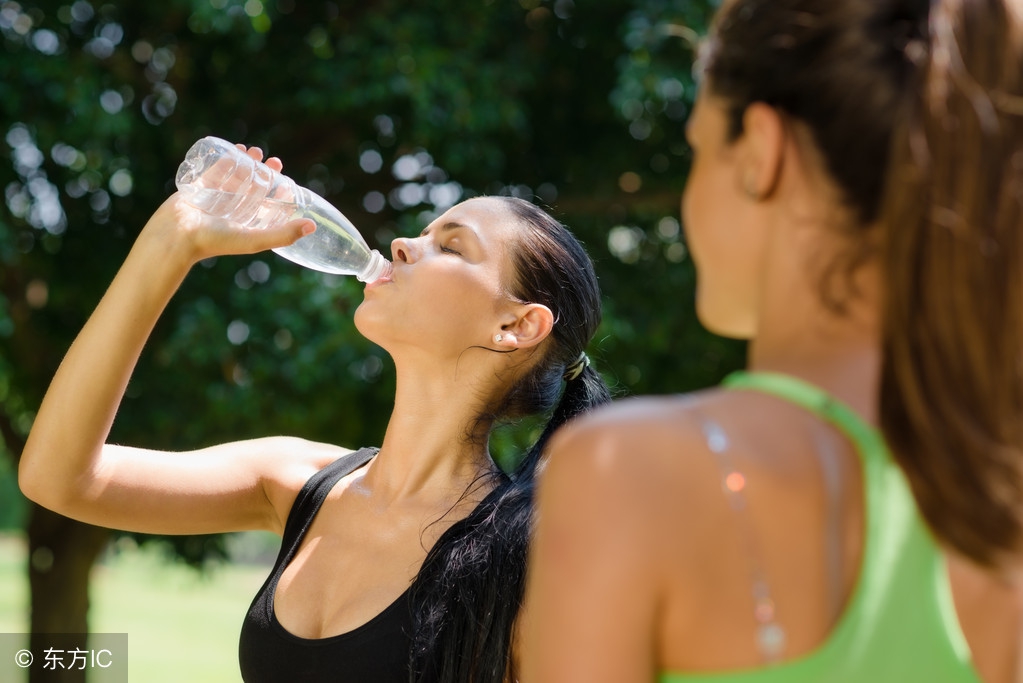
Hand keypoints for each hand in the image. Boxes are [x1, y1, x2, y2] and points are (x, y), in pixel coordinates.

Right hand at [142, 144, 315, 265]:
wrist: (176, 235)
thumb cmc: (215, 241)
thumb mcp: (255, 239)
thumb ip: (283, 235)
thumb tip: (313, 226)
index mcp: (246, 224)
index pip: (268, 208)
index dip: (280, 196)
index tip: (289, 183)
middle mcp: (232, 211)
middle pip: (254, 189)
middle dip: (266, 174)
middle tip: (274, 162)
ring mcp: (216, 198)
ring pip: (236, 177)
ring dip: (248, 164)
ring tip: (256, 151)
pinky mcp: (200, 186)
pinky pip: (216, 169)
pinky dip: (227, 158)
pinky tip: (236, 148)